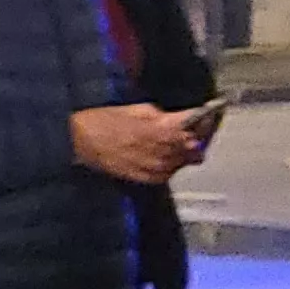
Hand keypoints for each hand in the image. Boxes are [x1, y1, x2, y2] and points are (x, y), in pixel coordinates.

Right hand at [71, 103, 203, 186]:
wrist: (80, 142)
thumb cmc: (105, 120)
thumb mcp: (137, 109)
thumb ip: (164, 116)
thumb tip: (179, 120)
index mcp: (166, 130)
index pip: (199, 124)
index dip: (206, 117)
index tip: (209, 113)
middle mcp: (167, 152)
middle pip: (198, 145)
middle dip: (199, 135)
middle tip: (196, 127)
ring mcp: (159, 168)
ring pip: (187, 161)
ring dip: (186, 150)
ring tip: (178, 141)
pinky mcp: (150, 179)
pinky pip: (171, 172)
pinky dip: (172, 163)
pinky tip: (163, 154)